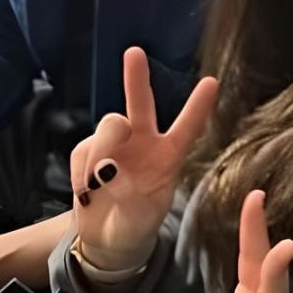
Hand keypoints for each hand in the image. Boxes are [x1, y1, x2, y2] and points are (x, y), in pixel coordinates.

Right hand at [71, 46, 218, 271]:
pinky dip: (80, 171)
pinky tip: (85, 192)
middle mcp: (144, 143)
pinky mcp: (89, 152)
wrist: (108, 239)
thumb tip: (106, 171)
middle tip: (134, 53)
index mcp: (168, 157)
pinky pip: (82, 150)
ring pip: (108, 127)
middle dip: (136, 78)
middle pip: (141, 104)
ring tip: (96, 186)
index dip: (198, 107)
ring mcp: (116, 145)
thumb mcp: (141, 218)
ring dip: (99, 153)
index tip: (212, 82)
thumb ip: (129, 195)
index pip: (187, 129)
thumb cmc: (135, 226)